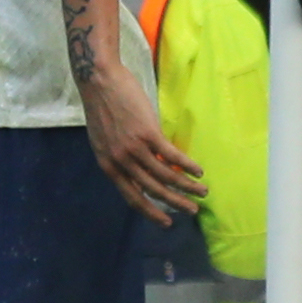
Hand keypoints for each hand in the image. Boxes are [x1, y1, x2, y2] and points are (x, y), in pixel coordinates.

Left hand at [85, 60, 203, 219]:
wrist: (98, 80)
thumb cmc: (102, 108)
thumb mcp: (103, 141)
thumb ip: (119, 159)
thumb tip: (138, 172)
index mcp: (107, 165)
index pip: (131, 197)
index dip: (150, 211)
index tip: (166, 222)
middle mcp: (120, 161)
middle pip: (152, 190)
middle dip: (175, 203)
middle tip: (192, 212)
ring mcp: (134, 148)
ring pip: (165, 175)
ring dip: (187, 186)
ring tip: (202, 192)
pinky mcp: (147, 133)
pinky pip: (172, 155)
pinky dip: (188, 165)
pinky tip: (199, 170)